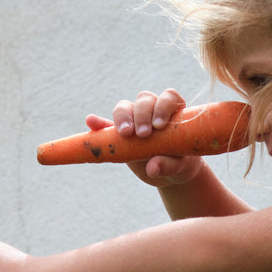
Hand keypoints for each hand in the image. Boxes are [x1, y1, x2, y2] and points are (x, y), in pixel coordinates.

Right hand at [86, 89, 204, 187]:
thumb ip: (169, 165)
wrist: (169, 174)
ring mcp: (134, 120)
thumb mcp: (180, 167)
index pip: (168, 97)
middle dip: (142, 114)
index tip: (159, 126)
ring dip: (123, 117)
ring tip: (125, 133)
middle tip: (143, 134)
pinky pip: (107, 125)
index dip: (163, 107)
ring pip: (126, 107)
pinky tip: (91, 122)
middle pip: (145, 99)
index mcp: (173, 112)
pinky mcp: (119, 133)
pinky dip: (99, 123)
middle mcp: (152, 111)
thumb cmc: (180, 164)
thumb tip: (152, 168)